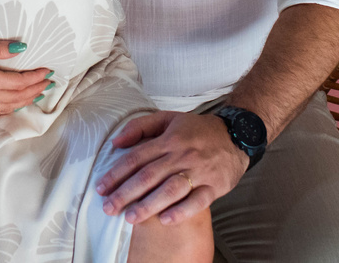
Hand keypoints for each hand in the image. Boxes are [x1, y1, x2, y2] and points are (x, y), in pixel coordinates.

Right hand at [0, 39, 54, 115]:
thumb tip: (22, 48)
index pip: (20, 82)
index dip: (36, 77)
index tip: (48, 71)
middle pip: (18, 97)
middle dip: (36, 90)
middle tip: (49, 83)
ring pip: (9, 107)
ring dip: (26, 101)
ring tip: (38, 94)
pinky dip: (11, 109)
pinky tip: (15, 104)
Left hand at [97, 111, 248, 225]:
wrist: (237, 135)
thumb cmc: (197, 130)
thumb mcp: (168, 119)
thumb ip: (140, 127)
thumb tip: (116, 142)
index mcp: (168, 139)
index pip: (137, 157)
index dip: (117, 173)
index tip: (101, 188)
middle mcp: (182, 155)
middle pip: (149, 175)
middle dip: (126, 193)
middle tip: (108, 208)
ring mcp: (199, 171)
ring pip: (171, 189)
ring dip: (149, 204)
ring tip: (130, 218)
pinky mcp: (214, 186)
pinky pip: (197, 201)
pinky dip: (181, 211)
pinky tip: (165, 220)